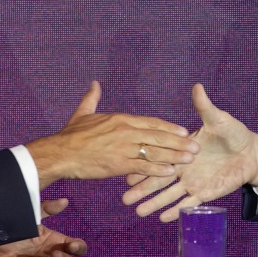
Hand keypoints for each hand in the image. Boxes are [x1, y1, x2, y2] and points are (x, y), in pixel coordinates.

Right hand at [27, 81, 198, 187]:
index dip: (169, 127)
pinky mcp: (118, 164)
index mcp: (121, 119)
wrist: (61, 153)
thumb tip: (94, 84)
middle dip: (179, 142)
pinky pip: (142, 166)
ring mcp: (123, 148)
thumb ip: (92, 98)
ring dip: (174, 156)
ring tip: (190, 159)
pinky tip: (170, 172)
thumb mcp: (83, 113)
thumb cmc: (71, 135)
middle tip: (196, 147)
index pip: (151, 122)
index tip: (184, 131)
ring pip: (154, 151)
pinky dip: (157, 170)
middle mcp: (126, 132)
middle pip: (158, 136)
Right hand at [122, 84, 257, 222]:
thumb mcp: (218, 119)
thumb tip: (197, 86)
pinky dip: (176, 211)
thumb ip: (205, 107)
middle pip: (159, 180)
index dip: (144, 164)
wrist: (250, 152)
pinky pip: (188, 204)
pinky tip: (162, 219)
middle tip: (124, 199)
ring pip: (170, 195)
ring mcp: (193, 182)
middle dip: (142, 189)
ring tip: (139, 212)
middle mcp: (183, 167)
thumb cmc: (234, 133)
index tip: (126, 172)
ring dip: (155, 204)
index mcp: (182, 149)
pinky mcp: (205, 193)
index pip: (159, 157)